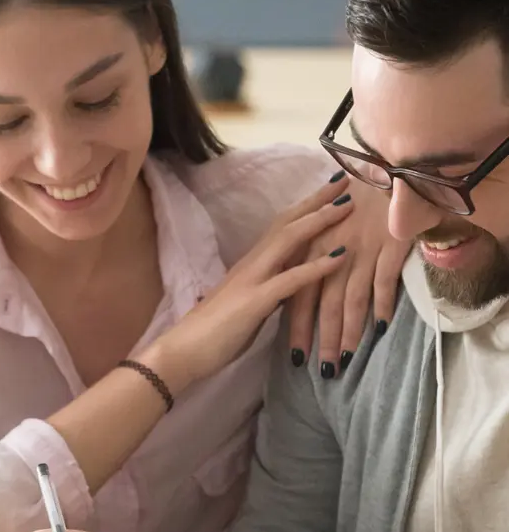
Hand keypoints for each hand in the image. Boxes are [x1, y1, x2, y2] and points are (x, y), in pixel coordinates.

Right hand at [143, 177, 352, 392]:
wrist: (183, 351)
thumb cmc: (212, 334)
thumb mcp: (248, 306)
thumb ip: (268, 292)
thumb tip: (288, 288)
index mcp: (250, 265)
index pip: (281, 227)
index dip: (306, 207)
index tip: (330, 191)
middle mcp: (252, 264)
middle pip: (287, 222)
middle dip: (317, 200)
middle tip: (346, 180)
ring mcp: (252, 280)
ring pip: (288, 240)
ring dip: (320, 221)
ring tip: (348, 205)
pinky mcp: (255, 302)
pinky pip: (291, 279)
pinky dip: (317, 266)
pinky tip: (341, 257)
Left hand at [288, 175, 411, 374]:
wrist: (385, 169)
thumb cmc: (354, 203)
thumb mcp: (324, 231)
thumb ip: (312, 262)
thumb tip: (300, 296)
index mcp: (311, 249)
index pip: (299, 295)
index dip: (298, 327)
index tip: (296, 357)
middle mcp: (331, 252)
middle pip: (324, 303)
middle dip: (322, 339)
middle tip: (323, 371)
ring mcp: (360, 249)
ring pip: (351, 298)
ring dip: (349, 332)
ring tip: (346, 359)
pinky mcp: (387, 244)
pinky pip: (383, 280)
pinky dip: (383, 304)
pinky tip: (381, 328)